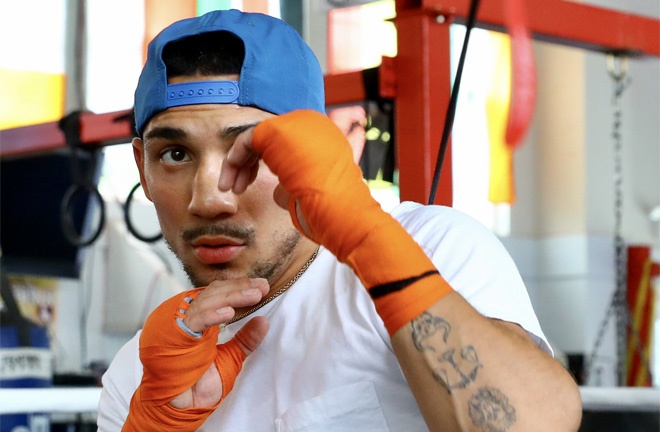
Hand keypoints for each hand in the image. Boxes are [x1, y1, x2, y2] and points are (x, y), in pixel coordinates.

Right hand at [169, 278, 270, 408]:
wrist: (177, 407)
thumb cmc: (197, 386)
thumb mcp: (230, 359)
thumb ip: (245, 340)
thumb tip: (264, 321)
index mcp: (200, 320)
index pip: (219, 294)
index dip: (240, 287)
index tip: (262, 286)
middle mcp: (188, 318)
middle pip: (214, 293)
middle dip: (240, 288)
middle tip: (261, 286)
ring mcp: (180, 325)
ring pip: (207, 302)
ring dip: (232, 296)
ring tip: (254, 295)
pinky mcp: (173, 335)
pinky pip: (195, 320)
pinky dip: (212, 315)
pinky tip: (229, 312)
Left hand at [217, 110, 448, 336]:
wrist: (341, 210)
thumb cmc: (331, 214)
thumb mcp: (310, 198)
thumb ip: (294, 188)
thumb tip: (276, 192)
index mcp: (324, 140)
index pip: (286, 144)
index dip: (265, 163)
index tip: (250, 184)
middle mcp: (312, 126)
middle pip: (269, 138)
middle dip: (249, 163)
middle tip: (237, 188)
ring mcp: (296, 125)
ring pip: (256, 137)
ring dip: (238, 163)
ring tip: (230, 189)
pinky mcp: (278, 130)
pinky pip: (248, 138)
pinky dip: (235, 158)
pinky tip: (231, 180)